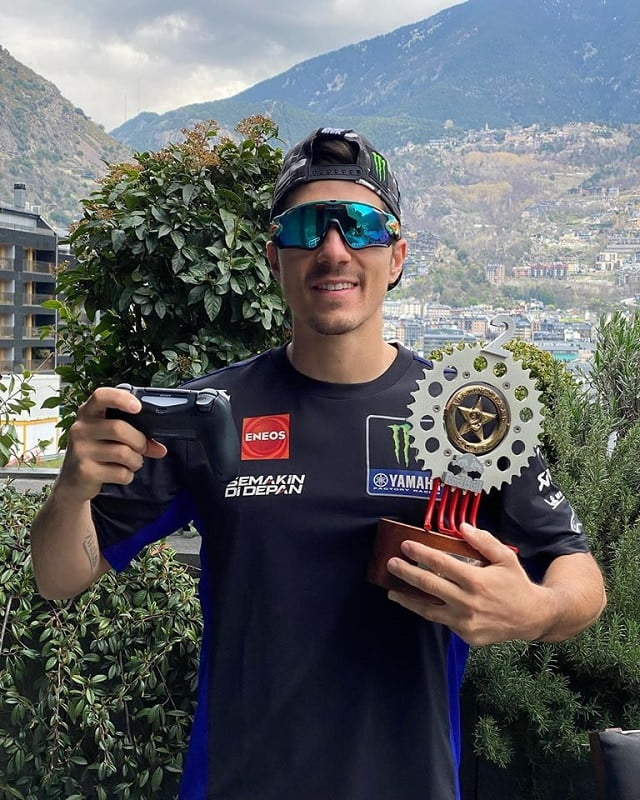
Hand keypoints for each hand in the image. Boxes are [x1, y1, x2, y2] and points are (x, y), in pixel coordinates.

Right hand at [57, 387, 166, 502]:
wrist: (72, 482)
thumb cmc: (95, 453)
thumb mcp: (109, 438)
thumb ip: (135, 437)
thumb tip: (160, 449)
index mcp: (88, 413)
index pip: (101, 396)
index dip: (121, 398)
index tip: (138, 407)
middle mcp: (81, 428)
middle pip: (119, 428)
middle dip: (139, 441)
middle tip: (142, 448)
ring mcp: (81, 450)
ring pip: (123, 452)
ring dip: (136, 460)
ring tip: (131, 462)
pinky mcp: (85, 471)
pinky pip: (120, 472)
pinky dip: (127, 475)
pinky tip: (120, 473)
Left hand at [385, 522, 554, 644]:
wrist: (532, 617)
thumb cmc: (516, 584)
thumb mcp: (505, 557)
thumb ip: (483, 541)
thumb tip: (462, 527)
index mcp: (476, 580)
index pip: (440, 563)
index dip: (420, 553)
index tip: (406, 545)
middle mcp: (468, 602)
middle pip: (428, 585)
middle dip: (406, 572)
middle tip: (391, 563)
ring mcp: (465, 622)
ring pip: (428, 610)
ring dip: (407, 599)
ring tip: (392, 591)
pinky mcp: (465, 635)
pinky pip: (442, 621)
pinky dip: (428, 612)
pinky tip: (417, 604)